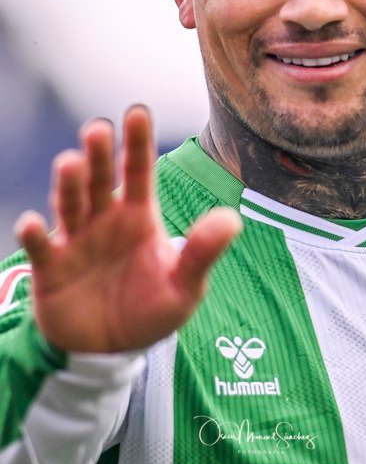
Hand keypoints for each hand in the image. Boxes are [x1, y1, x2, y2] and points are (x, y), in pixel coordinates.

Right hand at [16, 106, 240, 352]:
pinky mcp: (51, 268)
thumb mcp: (183, 287)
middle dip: (99, 155)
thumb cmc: (149, 310)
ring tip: (70, 164)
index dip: (138, 143)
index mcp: (139, 216)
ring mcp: (76, 241)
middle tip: (98, 130)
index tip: (138, 112)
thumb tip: (234, 220)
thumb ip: (202, 253)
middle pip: (102, 180)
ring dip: (69, 185)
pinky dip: (37, 236)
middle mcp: (105, 219)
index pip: (139, 172)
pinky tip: (33, 224)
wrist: (111, 351)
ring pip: (71, 205)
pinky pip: (42, 248)